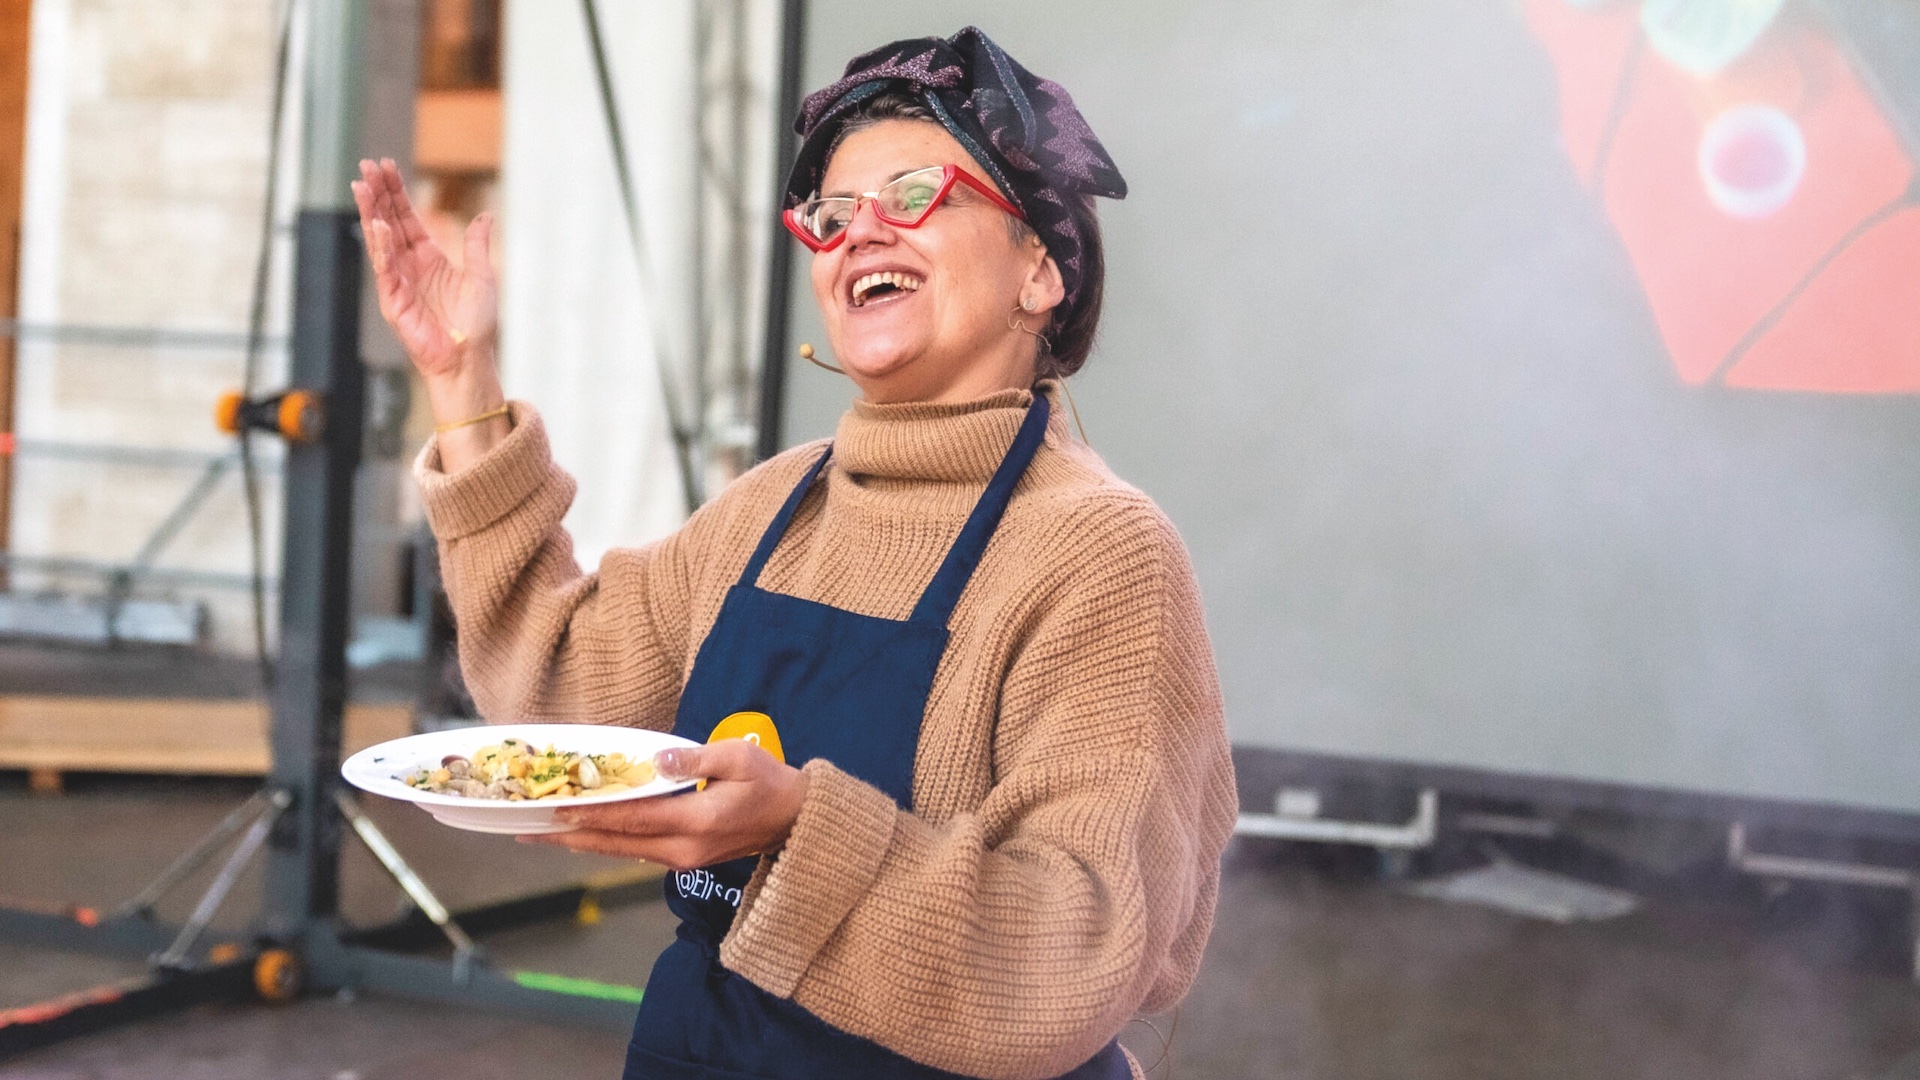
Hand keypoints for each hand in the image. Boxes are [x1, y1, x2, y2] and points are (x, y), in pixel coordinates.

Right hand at [350, 158, 498, 385]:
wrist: (469, 359)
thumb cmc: (476, 325)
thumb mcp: (482, 277)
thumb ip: (476, 245)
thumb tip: (485, 216)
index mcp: (429, 258)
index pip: (407, 218)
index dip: (396, 193)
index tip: (385, 166)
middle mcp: (410, 266)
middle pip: (388, 221)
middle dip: (377, 194)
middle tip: (367, 165)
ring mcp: (398, 282)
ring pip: (380, 240)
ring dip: (370, 212)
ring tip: (361, 185)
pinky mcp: (393, 300)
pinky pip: (385, 268)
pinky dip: (382, 246)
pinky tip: (378, 224)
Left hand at [520, 741, 810, 869]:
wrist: (794, 822)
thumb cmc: (770, 784)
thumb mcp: (738, 758)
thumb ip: (694, 759)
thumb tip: (657, 759)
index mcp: (696, 822)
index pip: (632, 818)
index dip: (592, 814)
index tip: (556, 810)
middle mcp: (683, 849)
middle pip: (616, 844)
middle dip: (569, 837)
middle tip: (528, 832)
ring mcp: (682, 858)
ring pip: (622, 851)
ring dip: (583, 842)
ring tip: (546, 834)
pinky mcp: (684, 858)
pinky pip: (636, 850)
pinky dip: (606, 842)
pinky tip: (585, 835)